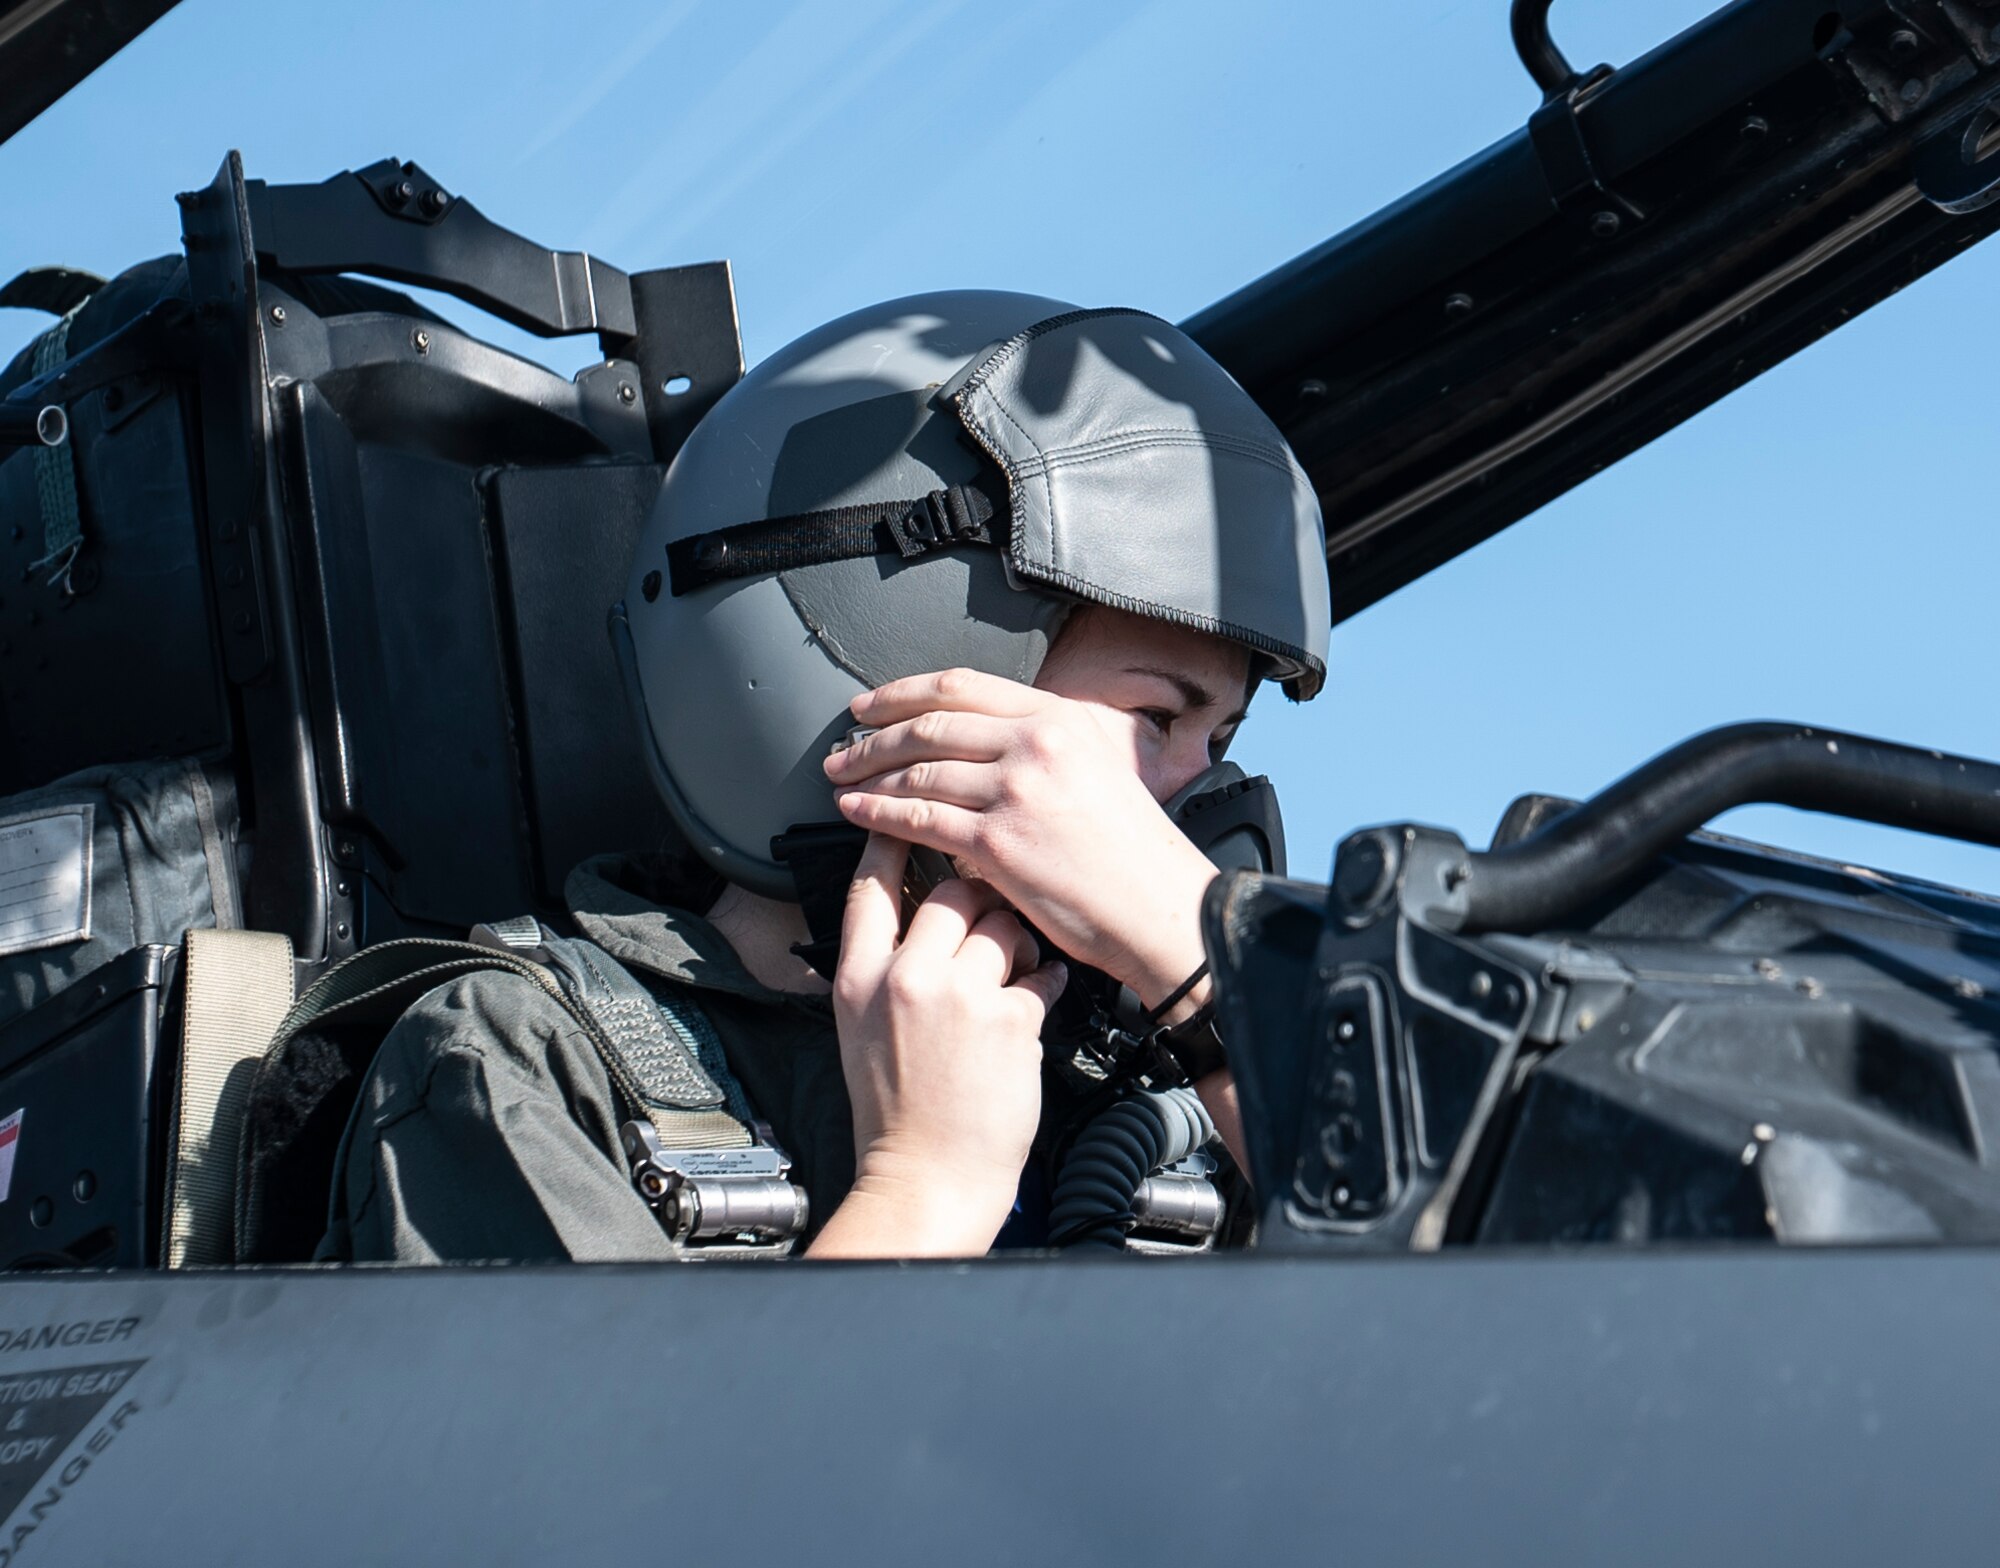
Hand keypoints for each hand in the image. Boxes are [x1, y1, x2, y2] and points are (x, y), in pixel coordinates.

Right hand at [809, 834, 1067, 1257]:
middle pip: (951, 895)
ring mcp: (958, 997)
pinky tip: (1037, 996)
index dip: (891, 839)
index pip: (871, 887)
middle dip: (981, 898)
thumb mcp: (860, 1029)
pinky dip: (1045, 981)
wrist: (927, 1177)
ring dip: (1019, 939)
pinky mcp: (1008, 1020)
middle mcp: (905, 980)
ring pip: (1002, 925)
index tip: (907, 807)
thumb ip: (883, 970)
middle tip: (994, 914)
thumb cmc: (898, 1111)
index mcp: (859, 979)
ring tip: (1018, 966)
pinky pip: (1040, 973)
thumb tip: (915, 920)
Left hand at [823, 668, 1218, 1011]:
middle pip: (931, 724)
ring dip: (869, 775)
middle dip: (873, 735)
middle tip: (843, 747)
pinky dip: (880, 814)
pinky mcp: (999, 843)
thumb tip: (985, 739)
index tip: (871, 705)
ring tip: (843, 782)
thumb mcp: (1102, 765)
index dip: (904, 693)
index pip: (963, 686)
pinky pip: (921, 820)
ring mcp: (1016, 791)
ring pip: (919, 771)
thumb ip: (1046, 743)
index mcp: (1060, 718)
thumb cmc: (1134, 852)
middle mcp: (1036, 744)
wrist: (1160, 907)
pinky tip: (859, 814)